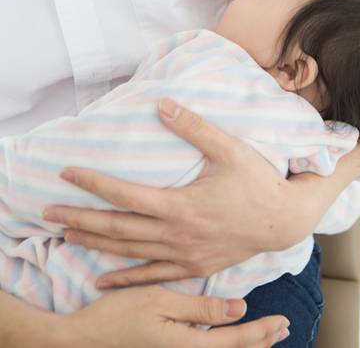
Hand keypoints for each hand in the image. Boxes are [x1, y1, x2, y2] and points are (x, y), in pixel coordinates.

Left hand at [43, 98, 359, 287]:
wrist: (286, 220)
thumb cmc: (259, 181)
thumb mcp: (229, 148)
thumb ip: (194, 127)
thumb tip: (161, 104)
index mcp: (181, 206)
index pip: (125, 196)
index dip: (93, 184)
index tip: (67, 173)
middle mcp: (177, 235)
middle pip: (117, 229)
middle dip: (79, 219)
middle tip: (47, 213)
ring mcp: (184, 256)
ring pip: (129, 253)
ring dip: (94, 244)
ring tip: (66, 236)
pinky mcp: (194, 267)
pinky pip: (152, 277)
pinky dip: (125, 279)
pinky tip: (103, 280)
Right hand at [61, 286, 289, 347]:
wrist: (83, 338)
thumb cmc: (119, 315)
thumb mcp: (160, 302)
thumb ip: (200, 309)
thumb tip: (240, 309)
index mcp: (188, 345)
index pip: (235, 341)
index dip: (261, 332)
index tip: (282, 321)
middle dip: (260, 341)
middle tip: (283, 327)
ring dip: (245, 344)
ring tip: (266, 334)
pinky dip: (225, 345)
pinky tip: (228, 336)